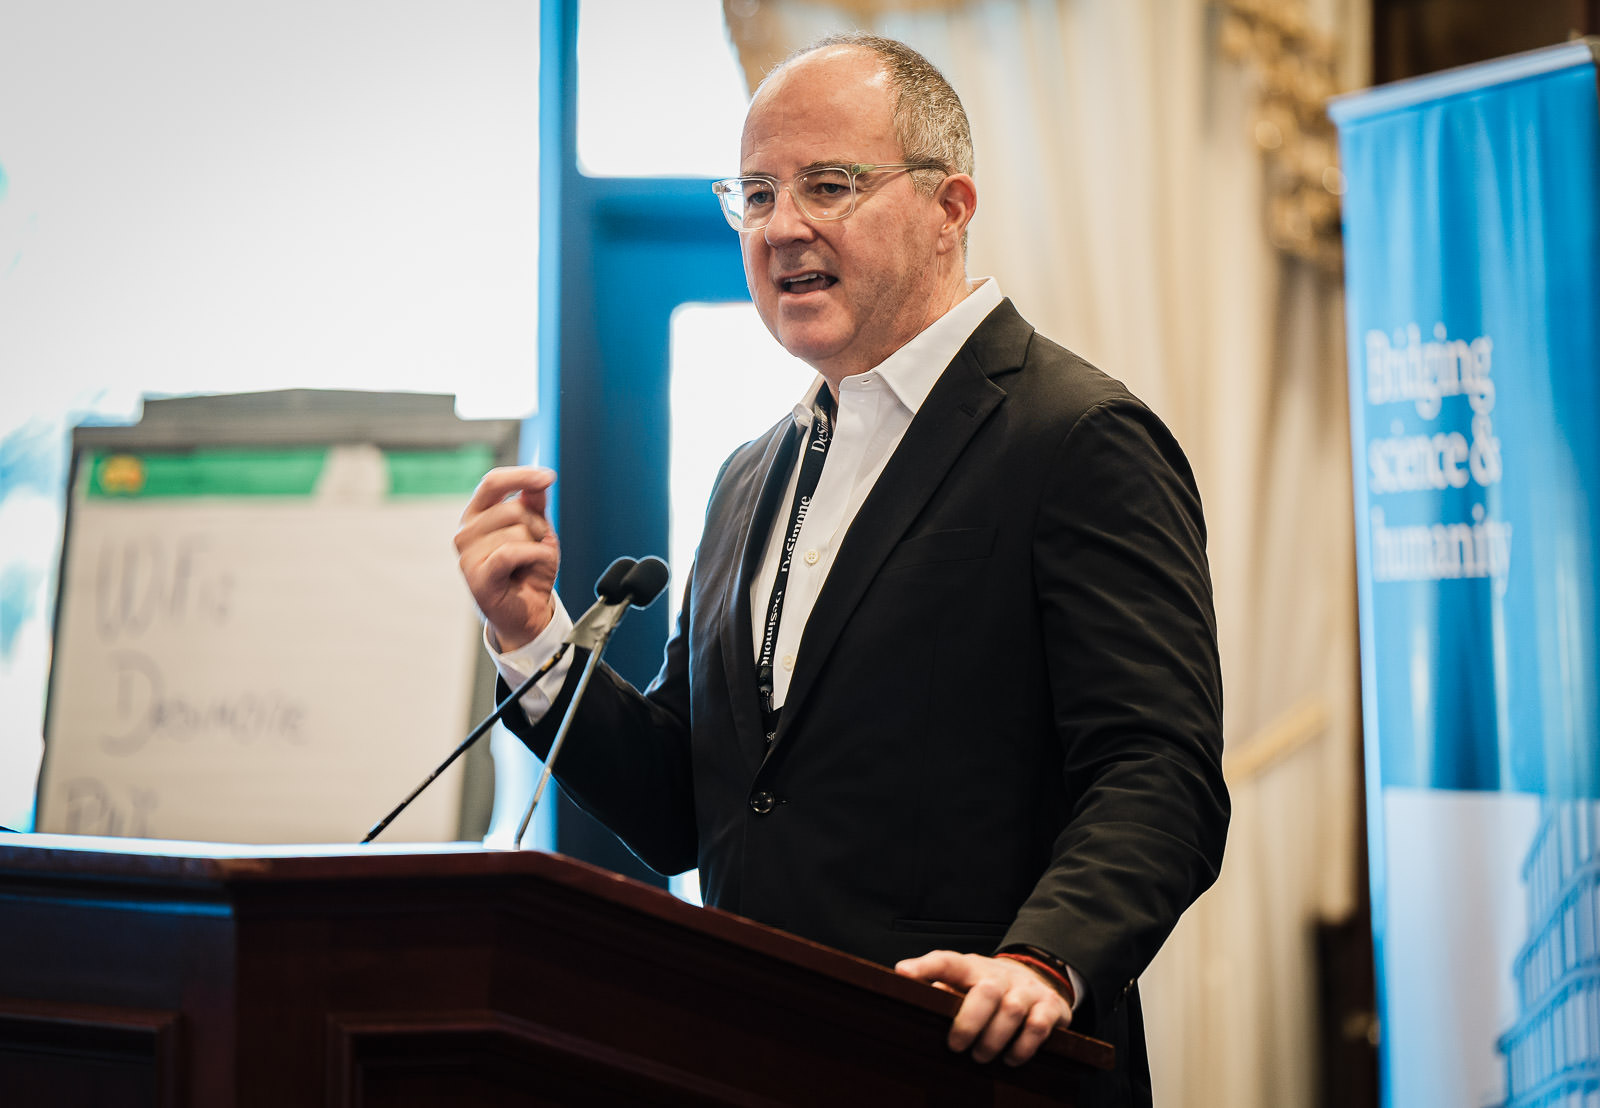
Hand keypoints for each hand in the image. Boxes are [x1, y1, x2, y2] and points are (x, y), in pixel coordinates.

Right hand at [455, 466, 560, 651]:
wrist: (528, 611)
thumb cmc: (529, 569)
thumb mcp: (538, 530)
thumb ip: (534, 503)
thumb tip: (539, 478)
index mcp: (477, 515)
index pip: (492, 482)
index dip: (520, 476)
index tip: (548, 477)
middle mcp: (466, 532)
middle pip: (513, 508)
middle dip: (537, 526)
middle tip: (535, 547)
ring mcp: (468, 554)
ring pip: (516, 531)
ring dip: (536, 546)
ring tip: (529, 564)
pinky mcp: (476, 576)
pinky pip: (512, 552)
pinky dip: (533, 557)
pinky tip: (532, 568)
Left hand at [894, 950, 1073, 1065]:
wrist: (1039, 981)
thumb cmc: (991, 990)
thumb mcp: (967, 986)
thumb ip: (946, 994)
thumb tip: (923, 1002)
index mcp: (972, 968)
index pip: (948, 961)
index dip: (925, 966)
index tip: (903, 973)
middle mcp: (1001, 974)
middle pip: (987, 990)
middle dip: (969, 1022)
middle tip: (956, 1046)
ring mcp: (1027, 989)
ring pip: (1012, 1010)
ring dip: (994, 1039)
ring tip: (981, 1057)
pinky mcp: (1050, 1006)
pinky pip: (1037, 1026)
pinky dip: (1022, 1046)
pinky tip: (1010, 1058)